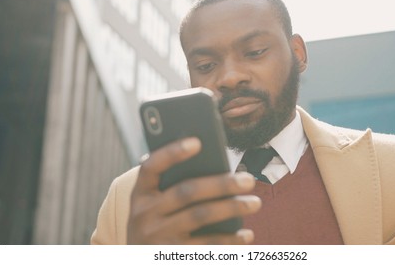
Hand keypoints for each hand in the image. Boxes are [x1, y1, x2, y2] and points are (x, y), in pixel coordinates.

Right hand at [127, 137, 260, 243]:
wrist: (139, 263)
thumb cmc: (157, 225)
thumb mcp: (153, 206)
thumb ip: (172, 186)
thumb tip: (216, 168)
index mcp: (140, 193)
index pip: (151, 166)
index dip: (172, 152)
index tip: (197, 142)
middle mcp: (144, 214)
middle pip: (187, 191)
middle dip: (221, 183)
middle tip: (248, 180)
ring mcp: (157, 237)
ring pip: (200, 215)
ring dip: (232, 208)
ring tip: (255, 203)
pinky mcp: (173, 256)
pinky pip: (206, 246)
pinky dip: (230, 240)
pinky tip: (246, 234)